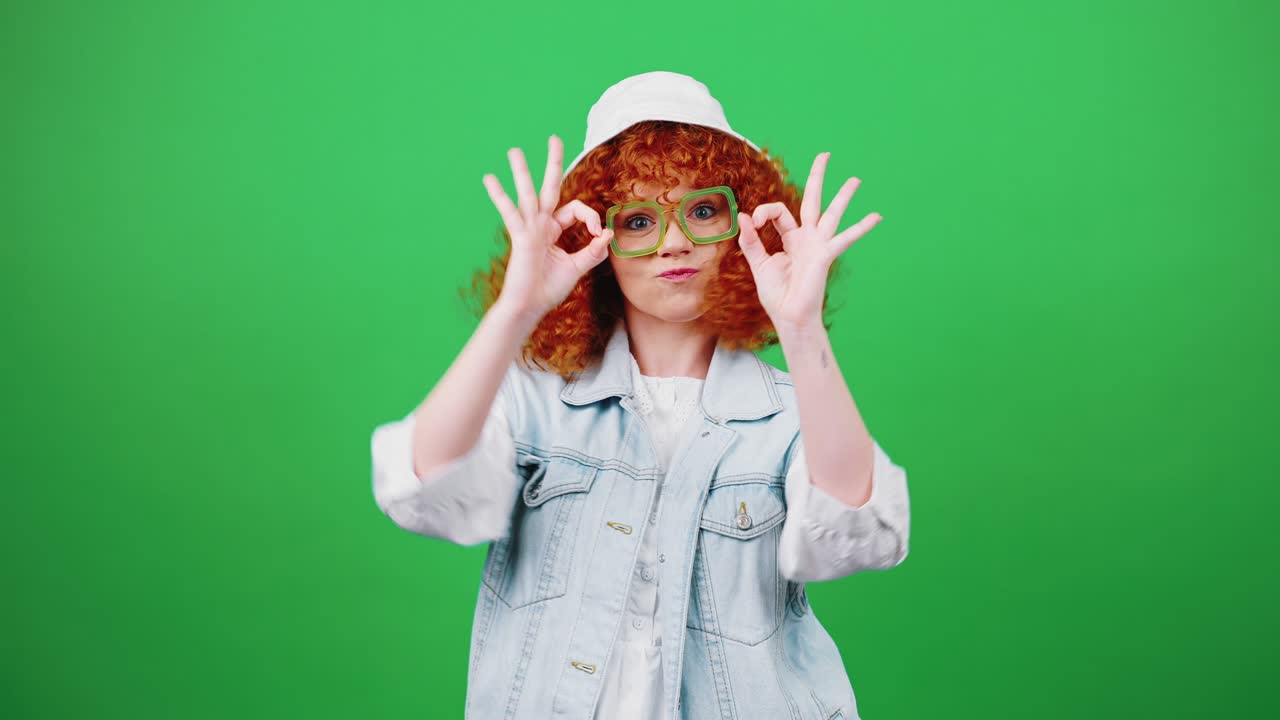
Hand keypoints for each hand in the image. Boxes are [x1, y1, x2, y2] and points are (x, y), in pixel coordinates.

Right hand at [482, 134, 613, 320]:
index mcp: (554, 229)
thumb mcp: (577, 267)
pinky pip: (510, 213)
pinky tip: (489, 178)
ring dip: (522, 171)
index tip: (597, 234)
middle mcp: (541, 224)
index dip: (590, 217)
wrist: (529, 306)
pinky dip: (499, 196)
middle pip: (550, 187)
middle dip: (553, 162)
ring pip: (528, 194)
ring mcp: (530, 229)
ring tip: (514, 151)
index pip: (576, 210)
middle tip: (554, 138)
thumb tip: (607, 234)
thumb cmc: (548, 289)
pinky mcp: (521, 237)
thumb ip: (593, 251)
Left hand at [736, 152, 882, 329]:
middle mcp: (806, 238)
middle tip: (825, 155)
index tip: (752, 223)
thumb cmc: (777, 295)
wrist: (790, 317)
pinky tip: (877, 216)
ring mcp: (818, 245)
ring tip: (855, 179)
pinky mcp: (824, 255)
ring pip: (831, 213)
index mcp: (790, 239)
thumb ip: (752, 240)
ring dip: (843, 196)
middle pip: (812, 200)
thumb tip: (744, 215)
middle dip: (818, 177)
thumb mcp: (758, 264)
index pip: (778, 212)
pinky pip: (844, 238)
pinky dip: (861, 227)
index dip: (763, 212)